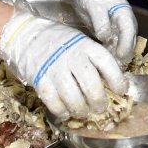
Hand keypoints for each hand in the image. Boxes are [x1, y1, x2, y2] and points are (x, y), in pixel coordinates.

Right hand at [0, 8, 127, 119]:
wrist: (26, 35)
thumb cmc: (59, 42)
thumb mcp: (80, 42)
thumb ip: (94, 60)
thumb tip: (111, 82)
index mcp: (86, 46)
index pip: (107, 64)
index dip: (117, 80)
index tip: (121, 91)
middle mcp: (72, 57)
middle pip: (92, 86)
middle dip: (99, 102)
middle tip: (100, 108)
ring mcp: (55, 69)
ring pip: (74, 98)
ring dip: (81, 110)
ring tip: (83, 112)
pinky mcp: (40, 80)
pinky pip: (54, 102)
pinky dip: (62, 111)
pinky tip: (66, 112)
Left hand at [61, 0, 136, 63]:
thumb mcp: (94, 4)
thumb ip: (101, 21)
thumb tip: (106, 37)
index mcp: (123, 12)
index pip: (128, 30)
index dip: (126, 44)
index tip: (121, 56)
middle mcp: (122, 20)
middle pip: (128, 40)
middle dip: (124, 54)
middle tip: (117, 68)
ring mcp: (114, 25)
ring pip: (120, 43)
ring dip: (117, 55)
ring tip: (111, 68)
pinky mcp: (106, 29)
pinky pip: (111, 43)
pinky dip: (110, 52)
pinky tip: (105, 60)